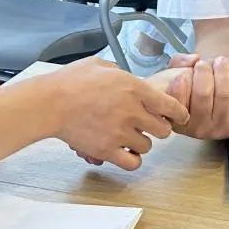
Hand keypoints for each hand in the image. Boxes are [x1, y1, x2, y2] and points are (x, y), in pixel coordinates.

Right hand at [52, 58, 189, 170]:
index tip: (179, 117)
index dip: (179, 113)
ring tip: (129, 137)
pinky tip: (124, 152)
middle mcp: (132, 111)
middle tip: (148, 126)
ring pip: (148, 146)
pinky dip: (131, 160)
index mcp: (134, 88)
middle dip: (159, 128)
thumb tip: (129, 78)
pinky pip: (133, 163)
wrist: (50, 103)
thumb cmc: (71, 81)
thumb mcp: (101, 65)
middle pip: (164, 130)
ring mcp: (120, 132)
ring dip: (141, 143)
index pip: (171, 105)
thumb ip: (121, 73)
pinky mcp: (107, 150)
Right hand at [165, 54, 228, 140]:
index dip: (179, 88)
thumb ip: (179, 63)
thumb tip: (195, 60)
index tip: (182, 75)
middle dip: (204, 73)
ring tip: (221, 61)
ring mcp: (220, 130)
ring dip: (223, 73)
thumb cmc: (192, 86)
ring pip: (223, 95)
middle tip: (204, 63)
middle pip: (203, 95)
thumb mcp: (175, 75)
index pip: (177, 103)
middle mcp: (199, 130)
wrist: (218, 99)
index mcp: (178, 121)